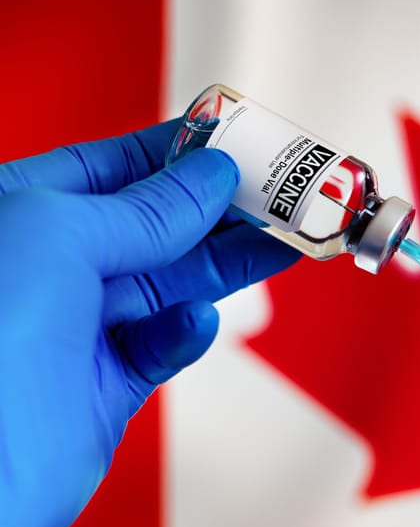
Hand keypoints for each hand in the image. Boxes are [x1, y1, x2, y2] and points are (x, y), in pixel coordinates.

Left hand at [0, 121, 299, 526]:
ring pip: (173, 281)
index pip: (111, 166)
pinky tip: (198, 320)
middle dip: (220, 206)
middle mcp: (48, 269)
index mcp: (17, 214)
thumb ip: (146, 208)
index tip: (236, 140)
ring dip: (230, 260)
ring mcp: (79, 328)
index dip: (177, 149)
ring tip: (286, 238)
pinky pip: (166, 344)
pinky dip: (188, 332)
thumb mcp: (60, 237)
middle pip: (155, 223)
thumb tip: (210, 175)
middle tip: (282, 191)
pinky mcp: (107, 385)